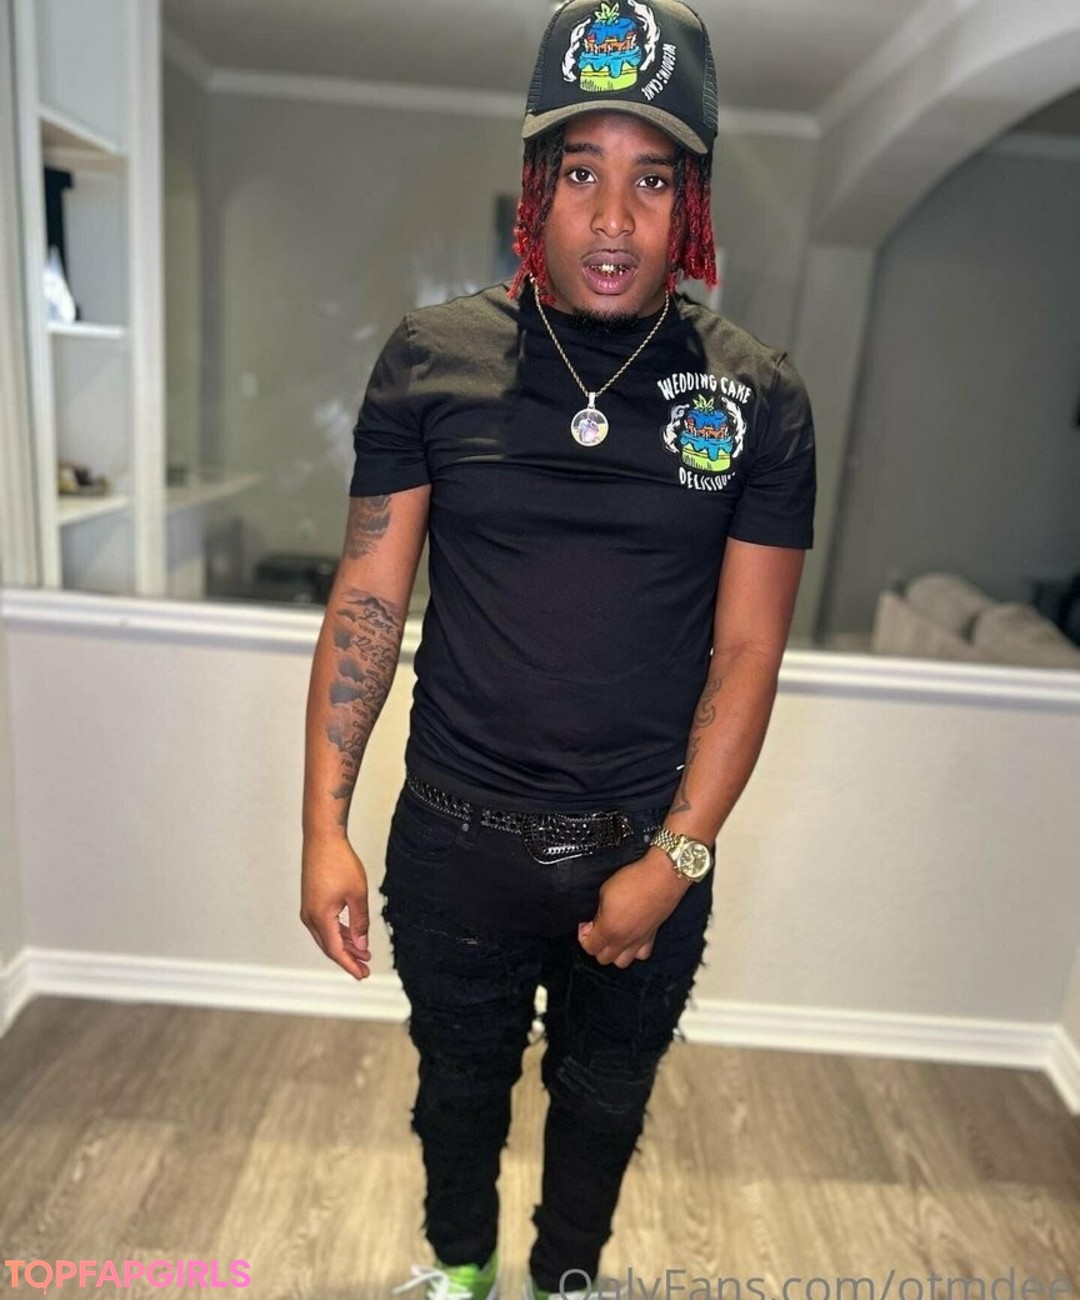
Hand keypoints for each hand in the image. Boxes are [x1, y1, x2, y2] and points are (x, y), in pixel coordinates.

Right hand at [300, 836, 371, 979]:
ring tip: (363, 951)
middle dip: (348, 957)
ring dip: (344, 944)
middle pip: (329, 946)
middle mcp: (310, 916)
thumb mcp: (357, 894)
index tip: (362, 975)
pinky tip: (351, 933)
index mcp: (320, 917)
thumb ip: (359, 922)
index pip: (336, 950)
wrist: (322, 838)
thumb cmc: (339, 862)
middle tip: (365, 967)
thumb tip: (362, 945)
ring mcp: (308, 908)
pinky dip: (338, 932)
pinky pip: (324, 924)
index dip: (350, 964)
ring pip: (327, 935)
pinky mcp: (311, 900)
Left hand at [578, 848, 690, 967]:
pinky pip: (641, 955)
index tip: (586, 924)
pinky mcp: (652, 936)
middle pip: (603, 958)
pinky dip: (634, 951)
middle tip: (597, 929)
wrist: (662, 877)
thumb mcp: (605, 890)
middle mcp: (624, 940)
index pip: (589, 947)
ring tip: (613, 937)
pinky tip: (631, 937)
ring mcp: (639, 940)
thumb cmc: (636, 880)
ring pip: (622, 962)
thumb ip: (598, 910)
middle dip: (596, 945)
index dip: (583, 936)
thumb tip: (596, 920)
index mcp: (609, 929)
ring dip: (614, 953)